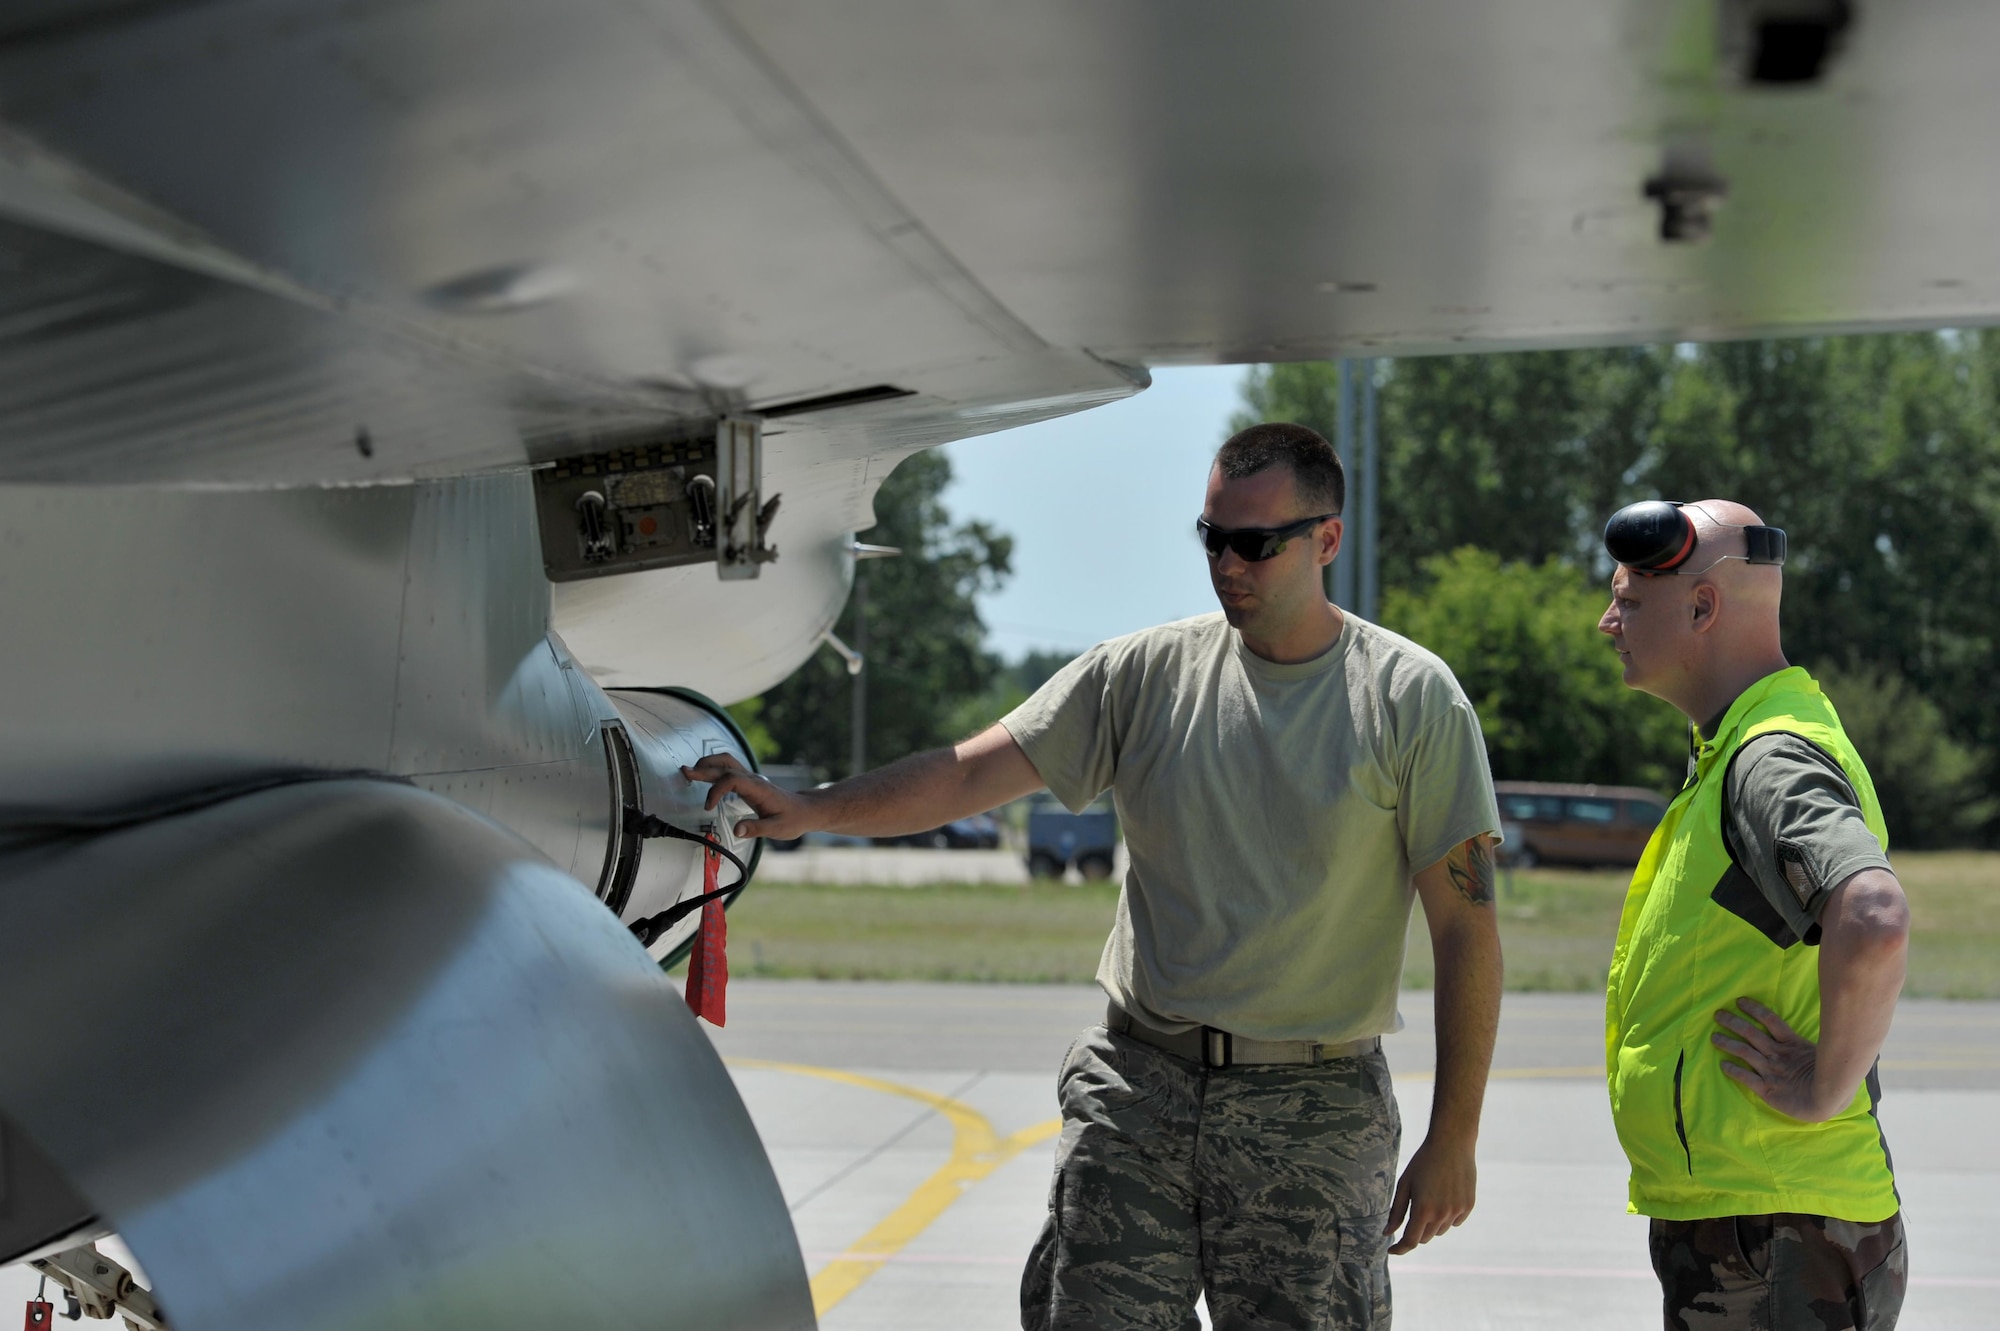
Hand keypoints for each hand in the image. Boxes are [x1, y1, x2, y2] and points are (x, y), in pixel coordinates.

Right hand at [681, 753, 821, 839]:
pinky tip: (704, 775)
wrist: (805, 810)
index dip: (716, 790)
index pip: (731, 779)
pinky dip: (714, 769)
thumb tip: (737, 830)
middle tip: (685, 773)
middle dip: (704, 768)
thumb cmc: (792, 819)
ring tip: (690, 772)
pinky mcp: (749, 781)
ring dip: (708, 764)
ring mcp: (751, 778)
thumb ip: (756, 828)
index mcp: (758, 788)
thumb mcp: (777, 829)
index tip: (708, 807)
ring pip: (727, 761)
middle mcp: (753, 779)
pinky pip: (729, 769)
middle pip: (725, 765)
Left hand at [1384, 1134, 1476, 1254]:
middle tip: (1412, 1211)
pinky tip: (1444, 1196)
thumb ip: (1396, 1211)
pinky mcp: (1468, 1206)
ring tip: (1430, 1198)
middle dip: (1415, 1231)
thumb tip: (1388, 1233)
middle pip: (1425, 1238)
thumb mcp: (1405, 1184)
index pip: (1410, 1241)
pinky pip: (1454, 1222)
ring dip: (1431, 1224)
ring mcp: (1457, 1211)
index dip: (1400, 1249)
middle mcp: (1442, 1214)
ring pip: (1439, 1231)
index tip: (1392, 1250)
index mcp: (1423, 1210)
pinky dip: (1446, 1217)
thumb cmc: (1423, 1162)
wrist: (1452, 1144)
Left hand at [1712, 997, 1828, 1121]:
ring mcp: (1771, 1071)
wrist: (1829, 1101)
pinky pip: (1745, 1077)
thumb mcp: (1821, 1054)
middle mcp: (1778, 1054)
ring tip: (1714, 1037)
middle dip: (1733, 1022)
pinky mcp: (1766, 1088)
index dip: (1754, 1009)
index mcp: (1792, 1044)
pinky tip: (1723, 1065)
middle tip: (1718, 1014)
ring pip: (1744, 1052)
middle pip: (1751, 1033)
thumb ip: (1810, 1043)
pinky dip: (1733, 1070)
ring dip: (1728, 1043)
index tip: (1739, 1001)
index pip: (1770, 1020)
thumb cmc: (1830, 1078)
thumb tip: (1821, 1028)